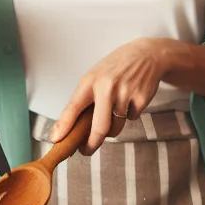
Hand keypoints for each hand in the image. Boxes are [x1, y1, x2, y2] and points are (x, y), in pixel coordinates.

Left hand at [51, 38, 177, 154]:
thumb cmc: (117, 67)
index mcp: (91, 80)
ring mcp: (126, 93)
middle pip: (99, 127)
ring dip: (113, 128)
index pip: (73, 107)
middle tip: (86, 150)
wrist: (148, 54)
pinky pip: (131, 118)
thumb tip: (71, 127)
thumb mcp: (96, 76)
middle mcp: (107, 87)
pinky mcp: (141, 98)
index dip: (64, 126)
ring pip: (116, 127)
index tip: (56, 139)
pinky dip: (129, 114)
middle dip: (91, 144)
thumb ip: (85, 98)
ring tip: (114, 112)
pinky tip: (130, 99)